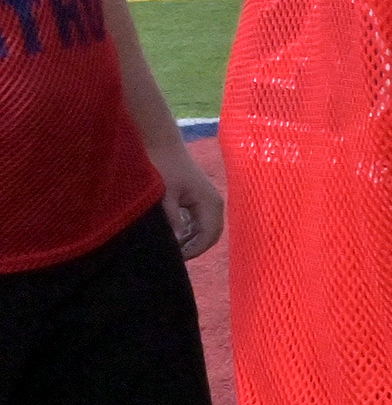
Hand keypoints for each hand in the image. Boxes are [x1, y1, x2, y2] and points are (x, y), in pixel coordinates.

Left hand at [146, 143, 225, 259]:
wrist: (163, 145)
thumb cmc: (165, 167)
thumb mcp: (165, 195)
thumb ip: (172, 218)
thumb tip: (176, 240)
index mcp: (210, 203)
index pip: (209, 236)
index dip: (195, 250)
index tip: (176, 259)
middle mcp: (215, 204)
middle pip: (211, 236)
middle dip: (195, 248)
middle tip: (175, 258)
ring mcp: (209, 201)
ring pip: (206, 230)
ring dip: (192, 241)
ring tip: (172, 249)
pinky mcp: (200, 199)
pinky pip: (200, 222)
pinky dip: (190, 232)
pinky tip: (174, 236)